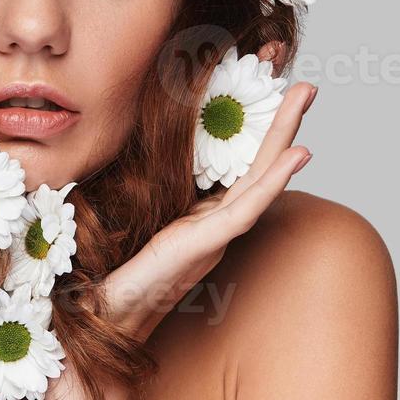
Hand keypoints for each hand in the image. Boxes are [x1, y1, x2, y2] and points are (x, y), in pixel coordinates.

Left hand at [45, 80, 316, 399]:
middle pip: (256, 165)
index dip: (253, 128)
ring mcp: (211, 235)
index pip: (234, 165)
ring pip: (259, 178)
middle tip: (304, 82)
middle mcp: (212, 225)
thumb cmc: (103, 274)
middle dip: (281, 122)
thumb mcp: (121, 219)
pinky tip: (296, 153)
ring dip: (286, 135)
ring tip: (307, 95)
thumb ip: (132, 195)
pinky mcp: (202, 245)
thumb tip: (110, 159)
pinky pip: (245, 207)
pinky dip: (274, 179)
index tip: (267, 87)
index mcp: (196, 218)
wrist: (92, 316)